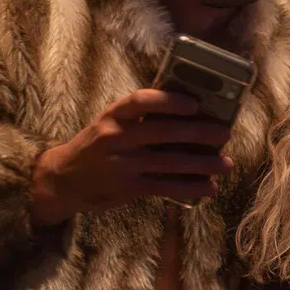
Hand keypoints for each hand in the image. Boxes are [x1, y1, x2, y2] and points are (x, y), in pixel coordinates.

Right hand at [30, 89, 232, 222]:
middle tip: (225, 133)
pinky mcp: (129, 188)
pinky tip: (209, 187)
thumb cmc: (96, 146)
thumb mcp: (108, 124)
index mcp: (113, 115)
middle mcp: (117, 138)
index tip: (195, 103)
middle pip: (165, 133)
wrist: (63, 179)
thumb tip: (185, 110)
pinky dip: (190, 187)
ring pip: (171, 163)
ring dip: (203, 163)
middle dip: (200, 133)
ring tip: (226, 163)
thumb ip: (138, 118)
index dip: (170, 101)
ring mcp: (123, 164)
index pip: (142, 101)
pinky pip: (166, 187)